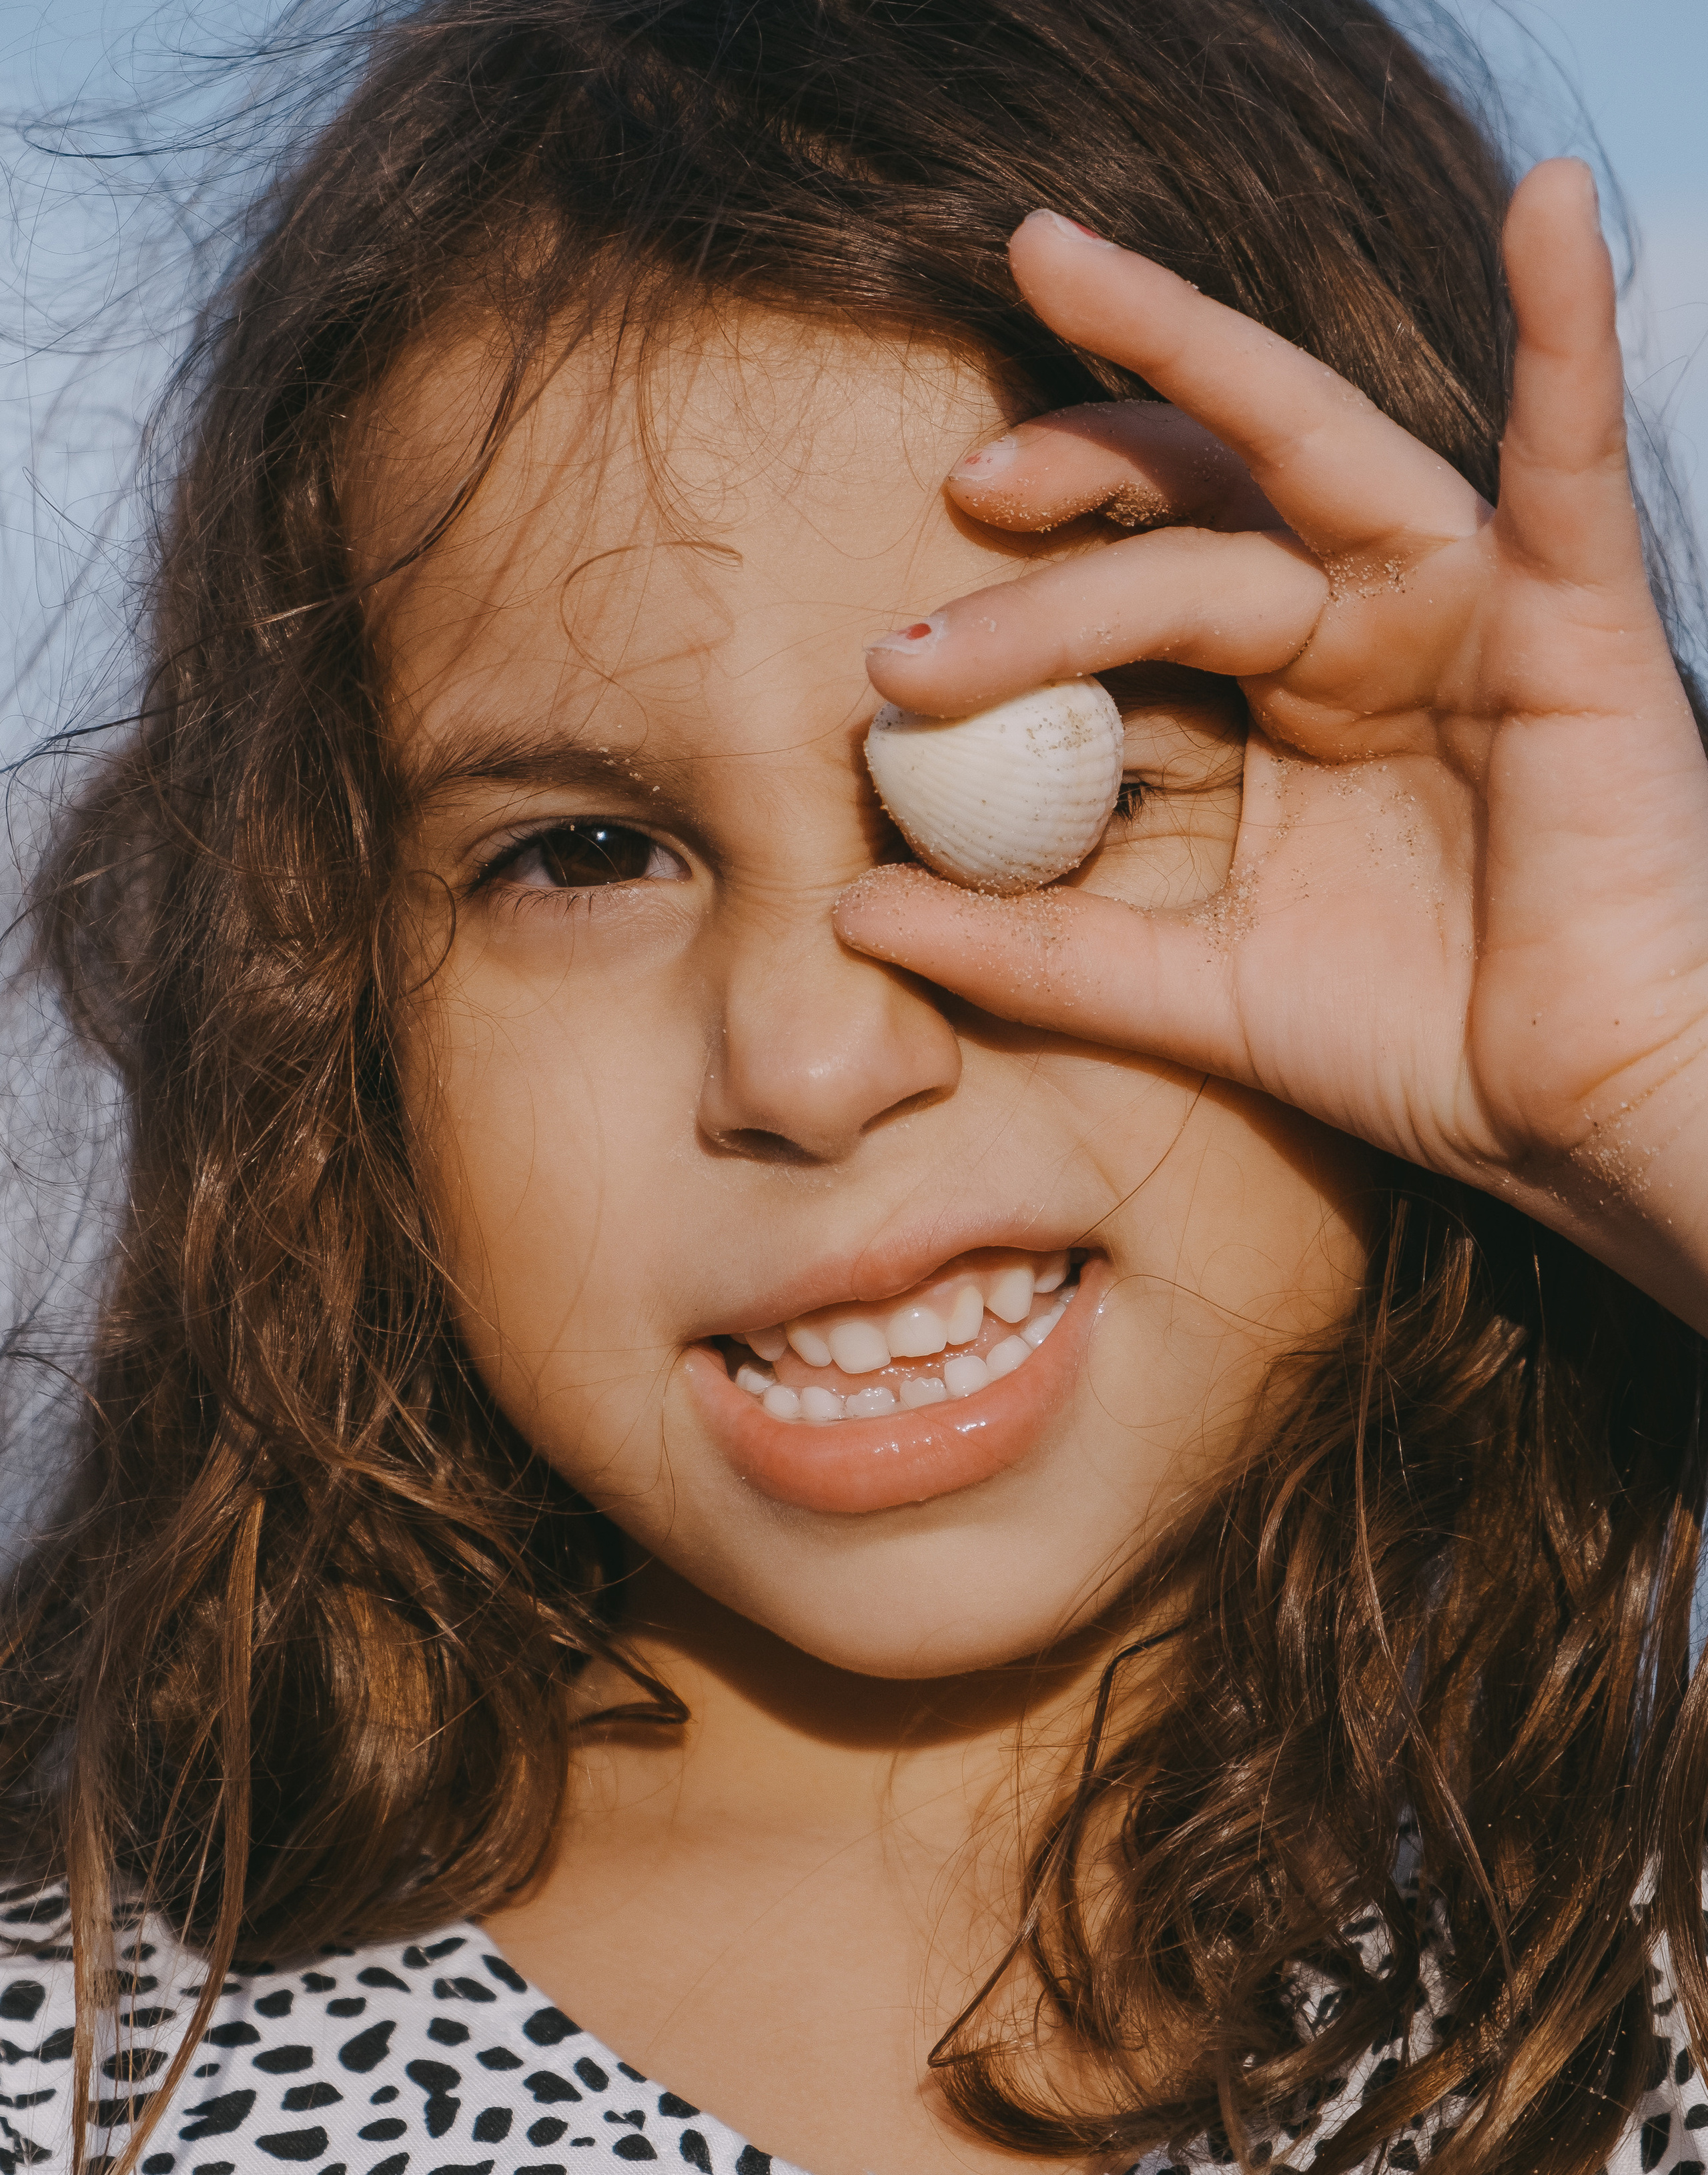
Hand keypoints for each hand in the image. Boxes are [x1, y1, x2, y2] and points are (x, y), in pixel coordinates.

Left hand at [836, 168, 1707, 1333]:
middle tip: (959, 484)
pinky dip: (1565, 329)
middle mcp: (1364, 625)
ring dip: (1181, 361)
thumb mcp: (1190, 991)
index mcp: (1286, 694)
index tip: (896, 652)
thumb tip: (848, 915)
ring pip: (1304, 461)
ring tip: (1055, 270)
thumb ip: (1033, 949)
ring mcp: (1464, 603)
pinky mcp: (1575, 612)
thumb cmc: (1412, 1042)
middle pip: (1198, 501)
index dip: (1025, 585)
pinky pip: (1570, 456)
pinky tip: (1540, 211)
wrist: (1577, 1114)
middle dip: (1075, 465)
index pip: (1139, 583)